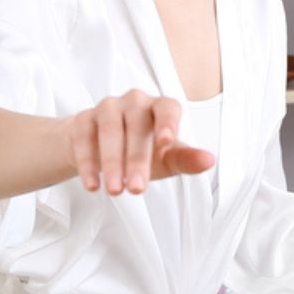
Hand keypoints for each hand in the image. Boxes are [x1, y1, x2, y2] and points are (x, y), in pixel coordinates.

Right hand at [62, 91, 215, 194]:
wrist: (102, 149)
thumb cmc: (142, 150)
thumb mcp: (167, 157)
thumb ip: (186, 159)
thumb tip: (209, 161)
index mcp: (160, 107)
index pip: (167, 108)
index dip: (168, 123)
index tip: (166, 143)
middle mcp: (135, 101)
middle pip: (137, 127)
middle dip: (136, 161)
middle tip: (137, 190)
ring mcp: (108, 107)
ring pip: (110, 131)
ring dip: (111, 163)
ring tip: (115, 191)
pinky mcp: (83, 119)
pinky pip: (84, 138)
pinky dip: (87, 162)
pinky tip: (92, 185)